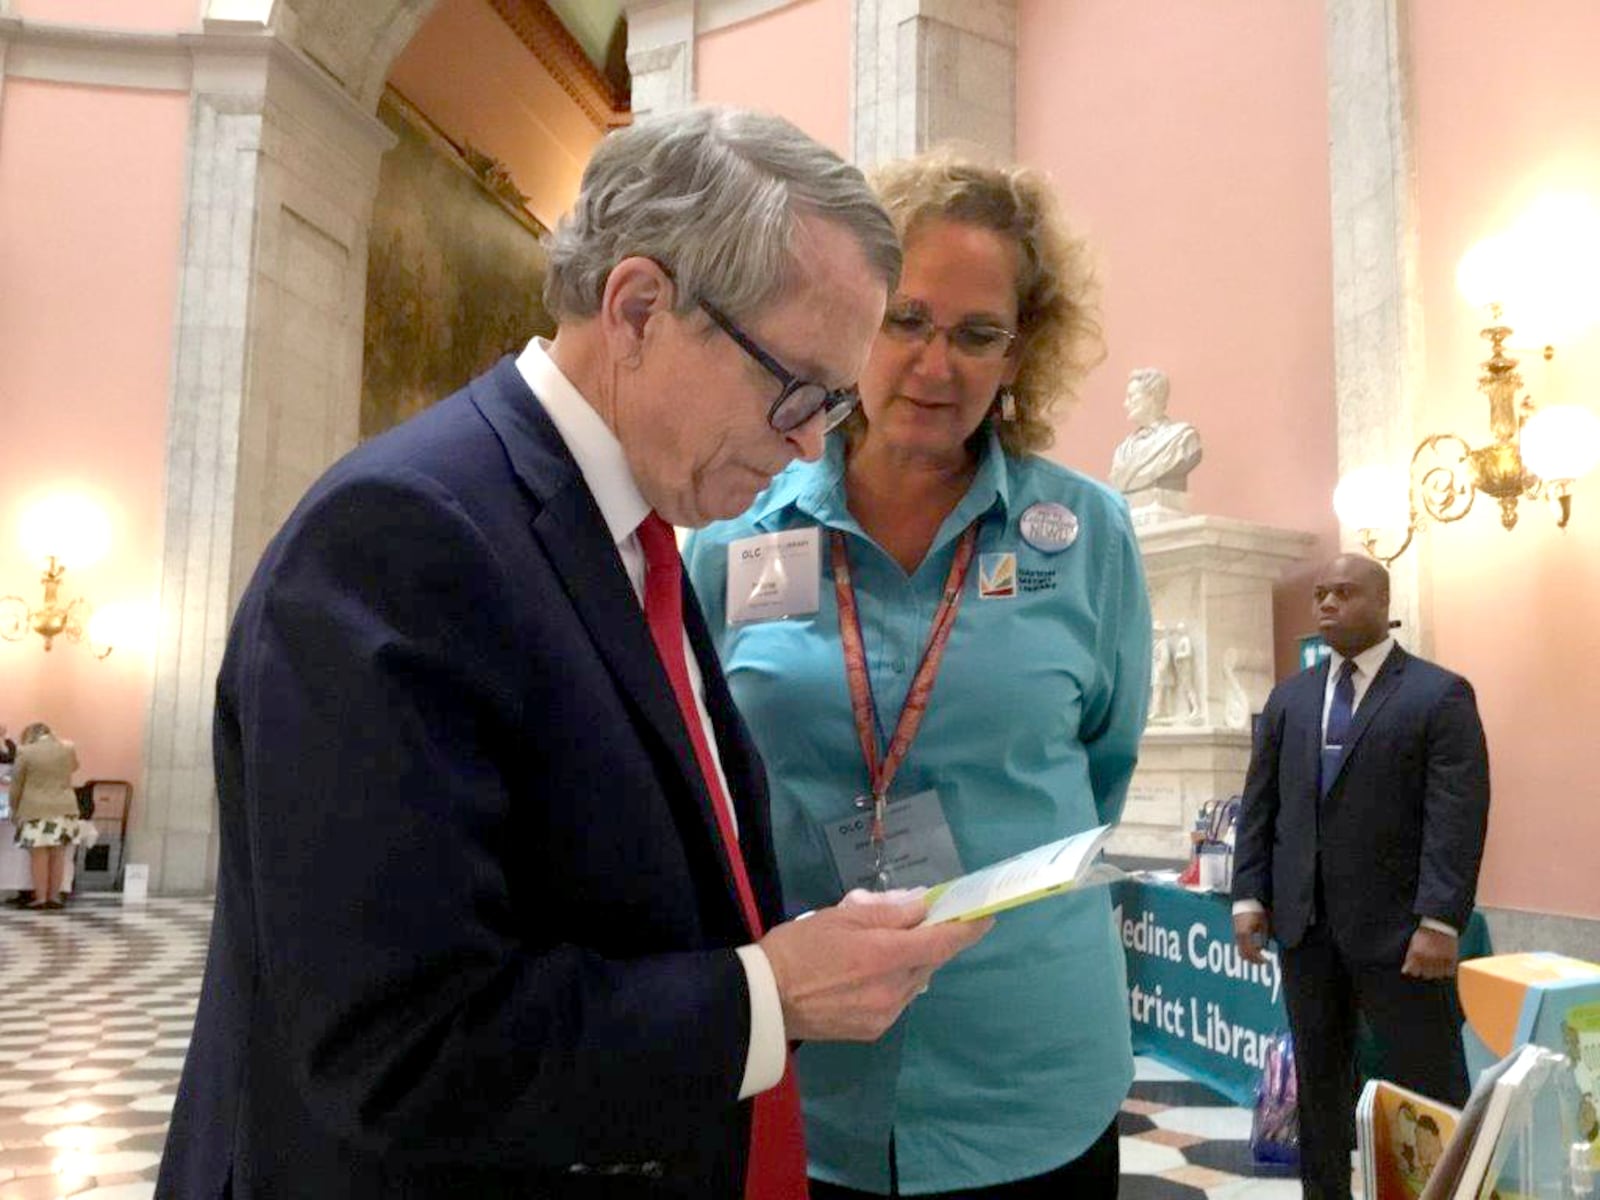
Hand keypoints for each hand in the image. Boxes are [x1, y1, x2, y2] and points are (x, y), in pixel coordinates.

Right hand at [760, 893, 991, 1041]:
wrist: (763, 1001)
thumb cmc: (798, 948)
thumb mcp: (840, 917)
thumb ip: (886, 911)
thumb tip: (922, 905)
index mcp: (885, 956)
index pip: (942, 942)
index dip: (968, 928)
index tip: (986, 916)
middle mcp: (893, 990)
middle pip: (929, 961)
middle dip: (929, 940)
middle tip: (915, 921)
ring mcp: (885, 1014)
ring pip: (915, 981)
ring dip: (910, 962)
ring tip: (882, 947)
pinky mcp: (873, 1030)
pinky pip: (898, 999)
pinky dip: (894, 982)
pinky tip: (869, 973)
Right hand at [1233, 910, 1270, 963]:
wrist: (1246, 901)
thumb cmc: (1256, 911)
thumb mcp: (1263, 924)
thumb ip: (1264, 937)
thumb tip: (1265, 948)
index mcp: (1245, 934)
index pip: (1251, 952)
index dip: (1259, 958)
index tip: (1267, 960)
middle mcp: (1238, 936)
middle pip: (1243, 954)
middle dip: (1253, 960)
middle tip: (1263, 961)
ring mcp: (1236, 934)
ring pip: (1240, 950)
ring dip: (1249, 955)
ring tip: (1259, 956)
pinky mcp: (1237, 932)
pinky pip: (1240, 945)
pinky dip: (1247, 949)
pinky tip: (1255, 947)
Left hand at [1401, 925, 1457, 978]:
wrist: (1440, 924)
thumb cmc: (1424, 933)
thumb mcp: (1413, 944)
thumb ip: (1410, 958)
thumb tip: (1405, 971)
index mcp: (1417, 954)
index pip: (1413, 972)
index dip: (1414, 970)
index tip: (1415, 968)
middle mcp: (1428, 959)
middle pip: (1426, 975)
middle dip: (1425, 971)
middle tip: (1427, 965)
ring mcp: (1441, 960)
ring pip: (1438, 975)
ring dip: (1437, 972)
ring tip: (1436, 965)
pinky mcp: (1452, 960)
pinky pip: (1450, 972)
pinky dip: (1447, 971)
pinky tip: (1444, 965)